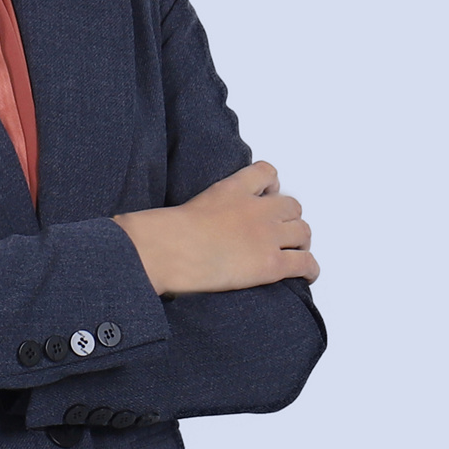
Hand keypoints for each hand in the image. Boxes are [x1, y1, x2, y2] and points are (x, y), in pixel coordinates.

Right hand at [113, 161, 318, 296]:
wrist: (169, 250)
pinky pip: (306, 263)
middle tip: (278, 233)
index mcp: (232, 189)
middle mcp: (257, 208)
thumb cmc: (162, 234)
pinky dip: (310, 269)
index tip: (267, 196)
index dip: (272, 186)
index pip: (266, 172)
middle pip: (292, 204)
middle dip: (288, 218)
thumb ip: (179, 212)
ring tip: (294, 252)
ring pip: (304, 230)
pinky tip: (305, 276)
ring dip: (301, 241)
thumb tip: (138, 226)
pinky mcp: (272, 264)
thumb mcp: (174, 210)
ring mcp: (267, 235)